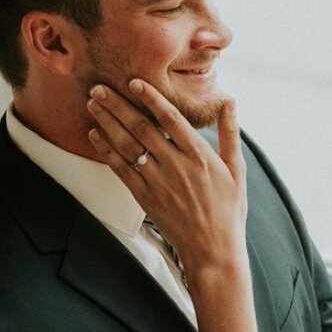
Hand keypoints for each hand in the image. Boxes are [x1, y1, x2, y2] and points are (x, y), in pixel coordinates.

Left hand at [86, 80, 245, 277]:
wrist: (213, 249)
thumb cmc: (228, 208)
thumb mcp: (237, 169)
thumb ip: (229, 133)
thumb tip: (230, 100)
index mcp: (199, 155)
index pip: (171, 119)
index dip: (151, 98)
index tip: (133, 82)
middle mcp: (176, 165)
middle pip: (142, 128)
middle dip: (118, 105)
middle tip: (100, 88)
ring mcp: (158, 182)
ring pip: (128, 146)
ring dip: (108, 123)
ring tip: (93, 104)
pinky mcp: (145, 197)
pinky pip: (121, 170)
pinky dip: (106, 151)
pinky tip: (95, 135)